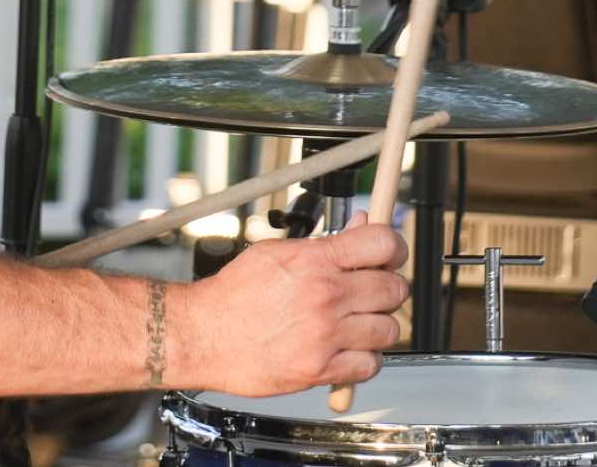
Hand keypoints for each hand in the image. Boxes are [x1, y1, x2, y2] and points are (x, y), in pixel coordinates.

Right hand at [178, 222, 408, 395]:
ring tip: (360, 323)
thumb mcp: (277, 252)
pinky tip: (350, 349)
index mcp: (315, 261)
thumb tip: (359, 227)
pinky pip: (370, 366)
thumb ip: (324, 243)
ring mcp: (325, 335)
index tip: (390, 255)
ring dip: (379, 326)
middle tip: (373, 291)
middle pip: (394, 288)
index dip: (394, 248)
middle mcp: (325, 296)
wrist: (203, 334)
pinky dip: (366, 359)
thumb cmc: (233, 294)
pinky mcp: (319, 370)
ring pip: (389, 329)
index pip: (383, 243)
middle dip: (387, 288)